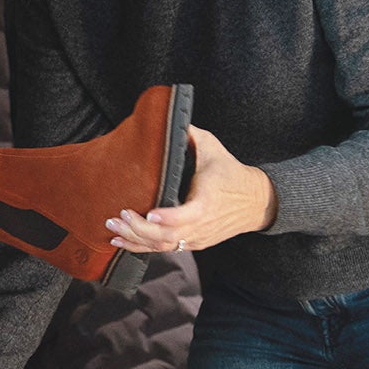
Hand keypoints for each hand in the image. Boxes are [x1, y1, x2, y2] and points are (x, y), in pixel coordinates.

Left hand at [109, 125, 275, 256]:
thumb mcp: (213, 148)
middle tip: (115, 219)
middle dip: (138, 230)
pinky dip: (143, 247)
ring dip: (136, 240)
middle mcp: (201, 226)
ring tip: (112, 232)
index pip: (186, 216)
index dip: (166, 217)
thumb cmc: (232, 173)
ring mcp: (197, 238)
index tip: (148, 213)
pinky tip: (123, 242)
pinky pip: (166, 249)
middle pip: (167, 236)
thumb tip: (167, 119)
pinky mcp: (193, 244)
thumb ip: (189, 135)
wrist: (256, 201)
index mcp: (207, 203)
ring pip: (163, 246)